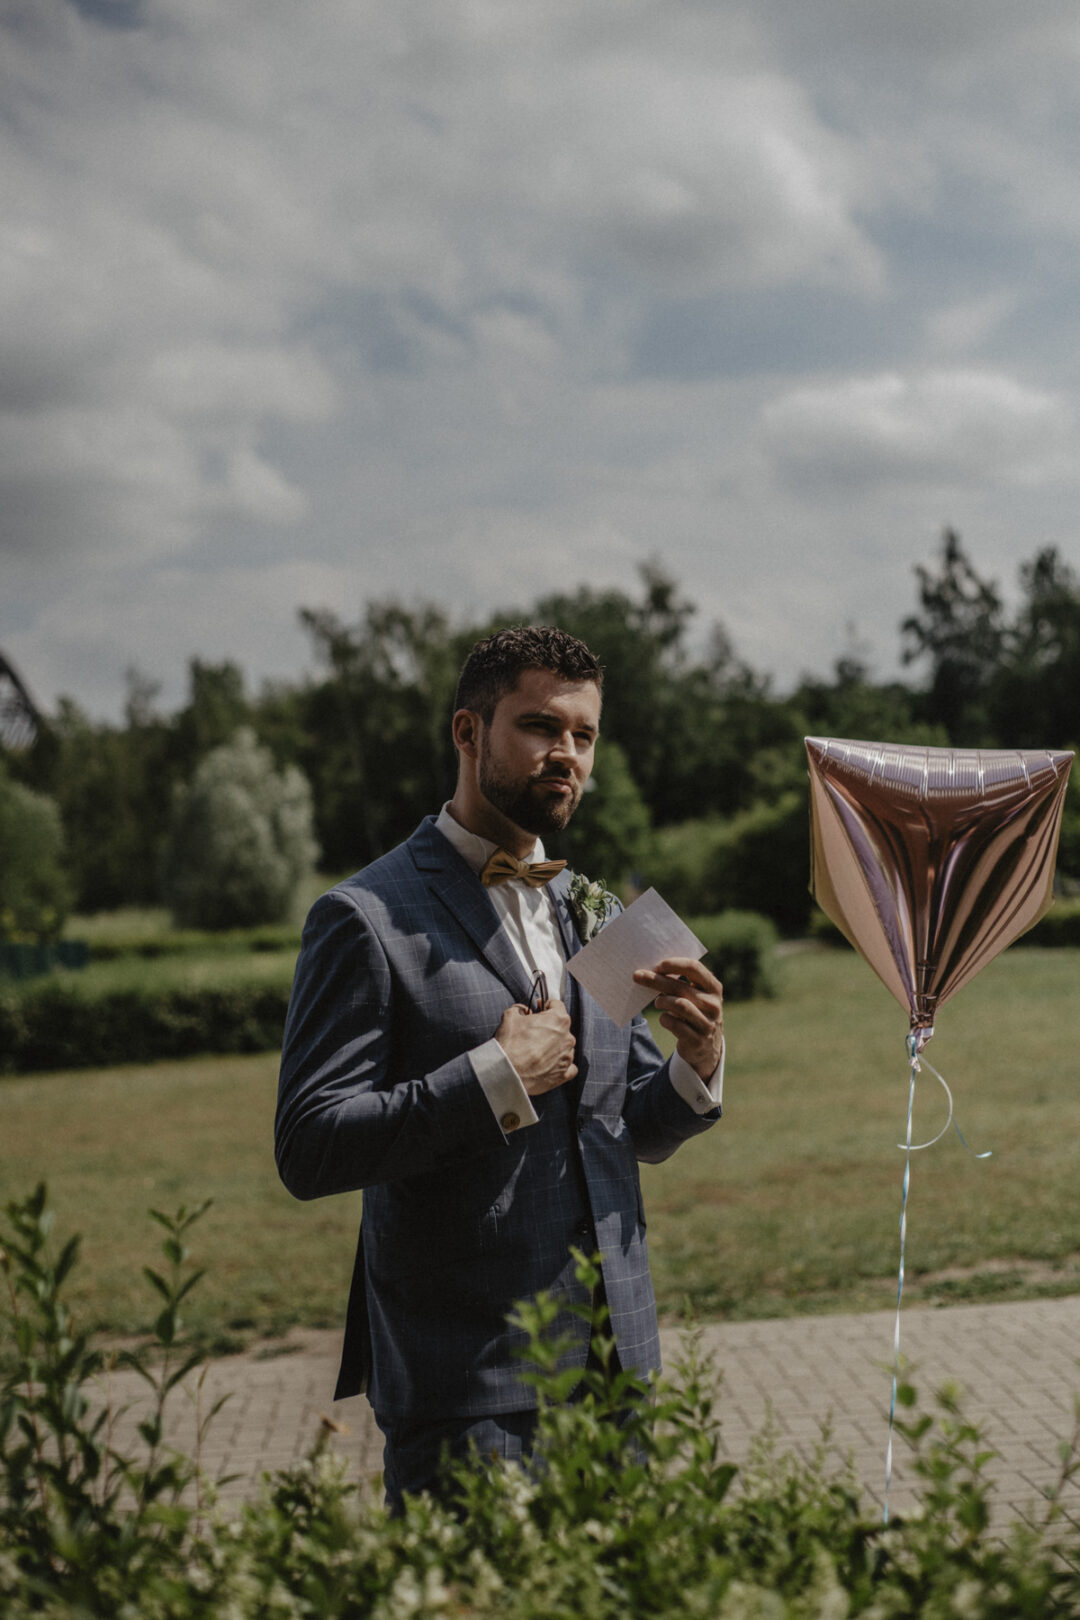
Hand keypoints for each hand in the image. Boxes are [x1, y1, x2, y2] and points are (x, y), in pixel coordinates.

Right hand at [495, 999, 577, 1095]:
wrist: (507, 1073)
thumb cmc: (510, 1044)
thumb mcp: (510, 1017)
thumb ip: (519, 1009)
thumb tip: (522, 1010)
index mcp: (558, 1020)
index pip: (557, 1005)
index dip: (545, 1005)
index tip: (538, 1009)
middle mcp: (568, 1038)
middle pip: (561, 1027)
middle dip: (548, 1027)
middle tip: (533, 1032)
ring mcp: (567, 1057)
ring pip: (565, 1046)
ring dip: (554, 1046)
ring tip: (537, 1050)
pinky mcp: (564, 1074)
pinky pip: (568, 1067)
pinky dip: (561, 1064)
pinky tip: (549, 1064)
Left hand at [632, 956, 723, 1081]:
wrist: (707, 1048)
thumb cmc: (695, 1012)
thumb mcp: (694, 997)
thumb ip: (680, 984)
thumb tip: (650, 972)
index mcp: (713, 988)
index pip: (694, 968)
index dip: (674, 964)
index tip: (656, 965)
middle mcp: (713, 1005)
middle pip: (681, 986)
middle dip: (656, 980)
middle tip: (637, 976)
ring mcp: (707, 1023)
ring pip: (679, 1005)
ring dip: (662, 1001)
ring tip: (657, 1002)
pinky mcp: (698, 1040)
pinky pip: (676, 1025)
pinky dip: (665, 1019)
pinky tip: (664, 1018)